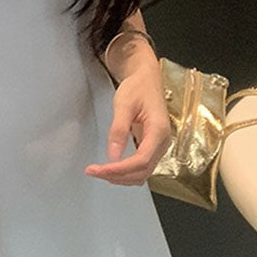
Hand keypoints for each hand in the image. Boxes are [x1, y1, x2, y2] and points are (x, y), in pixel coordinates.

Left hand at [84, 65, 171, 185]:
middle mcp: (163, 142)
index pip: (141, 160)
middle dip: (118, 176)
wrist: (146, 79)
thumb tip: (113, 156)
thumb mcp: (124, 105)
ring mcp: (159, 147)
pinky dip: (126, 173)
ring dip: (121, 177)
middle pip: (142, 171)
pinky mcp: (153, 147)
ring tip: (99, 171)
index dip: (120, 169)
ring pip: (143, 173)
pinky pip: (141, 167)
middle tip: (93, 171)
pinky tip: (111, 169)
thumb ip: (119, 130)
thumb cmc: (137, 88)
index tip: (99, 169)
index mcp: (159, 131)